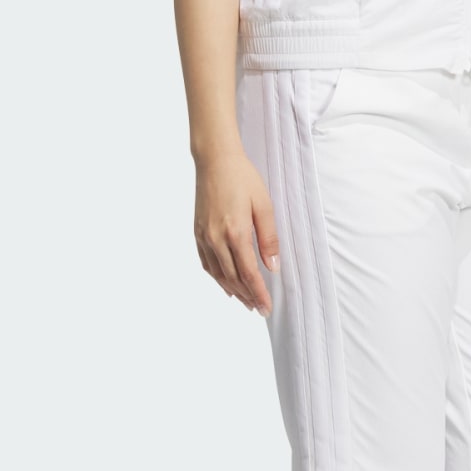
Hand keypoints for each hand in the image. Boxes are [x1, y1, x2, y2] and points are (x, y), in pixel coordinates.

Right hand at [194, 146, 280, 315]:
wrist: (215, 161)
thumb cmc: (243, 179)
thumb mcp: (264, 206)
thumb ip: (269, 238)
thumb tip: (273, 266)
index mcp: (235, 232)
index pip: (248, 273)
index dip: (258, 293)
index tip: (266, 307)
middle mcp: (216, 238)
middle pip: (233, 278)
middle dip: (247, 296)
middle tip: (259, 309)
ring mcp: (204, 236)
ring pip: (218, 274)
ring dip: (233, 291)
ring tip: (245, 302)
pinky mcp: (197, 232)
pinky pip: (206, 263)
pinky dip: (217, 278)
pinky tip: (226, 285)